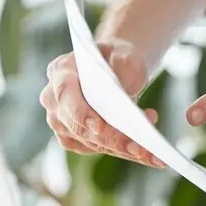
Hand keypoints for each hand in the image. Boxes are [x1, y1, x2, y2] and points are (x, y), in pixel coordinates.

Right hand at [39, 40, 163, 167]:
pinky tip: (145, 151)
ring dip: (122, 149)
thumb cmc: (119, 59)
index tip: (100, 126)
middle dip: (111, 139)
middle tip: (140, 147)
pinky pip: (97, 149)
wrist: (118, 66)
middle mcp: (54, 99)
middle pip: (79, 127)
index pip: (65, 94)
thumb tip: (123, 95)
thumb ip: (122, 66)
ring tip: (151, 151)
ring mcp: (61, 121)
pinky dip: (122, 151)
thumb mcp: (124, 54)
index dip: (80, 113)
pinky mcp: (73, 138)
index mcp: (61, 71)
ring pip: (90, 142)